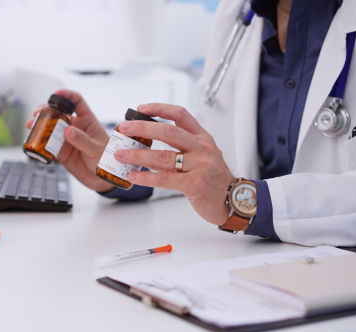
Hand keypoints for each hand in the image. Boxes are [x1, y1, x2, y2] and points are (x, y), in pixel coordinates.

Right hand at [26, 89, 113, 192]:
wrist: (102, 179)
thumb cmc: (106, 159)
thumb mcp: (97, 149)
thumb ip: (82, 140)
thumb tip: (68, 130)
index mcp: (87, 120)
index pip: (77, 102)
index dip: (67, 95)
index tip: (56, 94)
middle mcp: (75, 127)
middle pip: (58, 113)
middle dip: (46, 110)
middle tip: (37, 113)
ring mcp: (67, 139)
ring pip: (50, 128)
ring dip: (39, 125)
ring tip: (31, 125)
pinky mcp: (61, 151)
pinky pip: (48, 145)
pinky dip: (40, 143)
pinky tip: (34, 141)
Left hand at [112, 103, 234, 224]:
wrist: (234, 199)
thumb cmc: (213, 178)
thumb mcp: (202, 155)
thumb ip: (180, 148)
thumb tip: (148, 144)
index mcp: (202, 137)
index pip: (180, 114)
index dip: (159, 108)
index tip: (141, 108)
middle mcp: (202, 148)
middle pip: (168, 131)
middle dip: (142, 128)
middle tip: (124, 128)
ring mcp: (199, 165)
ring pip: (162, 156)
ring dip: (138, 155)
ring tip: (121, 154)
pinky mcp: (194, 184)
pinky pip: (165, 178)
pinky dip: (146, 177)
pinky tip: (133, 176)